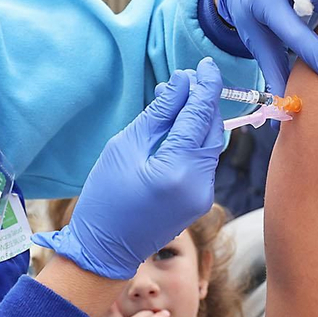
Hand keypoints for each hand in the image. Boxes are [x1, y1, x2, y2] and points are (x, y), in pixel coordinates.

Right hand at [32, 60, 222, 278]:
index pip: (200, 116)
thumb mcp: (125, 147)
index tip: (205, 65)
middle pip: (212, 129)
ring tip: (175, 102)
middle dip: (203, 101)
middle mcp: (199, 184)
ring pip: (210, 145)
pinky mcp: (201, 201)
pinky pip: (203, 161)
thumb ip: (159, 114)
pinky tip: (176, 130)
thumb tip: (180, 83)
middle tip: (184, 80)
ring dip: (198, 120)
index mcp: (177, 170)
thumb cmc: (105, 198)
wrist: (105, 251)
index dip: (205, 86)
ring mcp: (203, 196)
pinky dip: (194, 141)